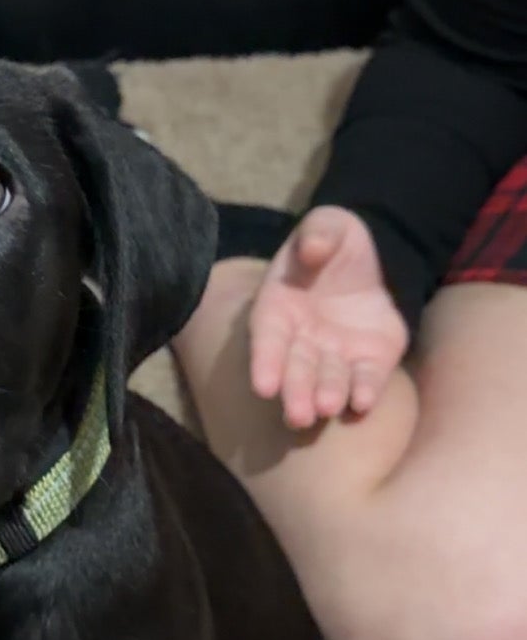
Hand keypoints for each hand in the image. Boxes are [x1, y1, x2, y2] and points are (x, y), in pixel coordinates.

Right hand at [249, 208, 407, 429]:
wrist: (377, 261)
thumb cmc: (337, 244)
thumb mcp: (328, 225)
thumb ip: (318, 233)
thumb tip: (312, 249)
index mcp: (280, 308)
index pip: (269, 339)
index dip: (265, 362)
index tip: (263, 386)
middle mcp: (303, 340)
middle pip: (296, 370)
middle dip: (296, 392)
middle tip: (298, 415)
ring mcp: (336, 355)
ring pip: (328, 381)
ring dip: (326, 396)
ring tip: (325, 408)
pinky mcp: (370, 362)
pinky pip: (367, 380)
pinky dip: (365, 393)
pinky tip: (362, 403)